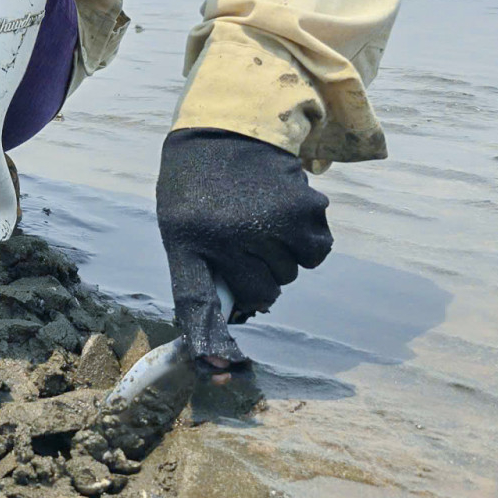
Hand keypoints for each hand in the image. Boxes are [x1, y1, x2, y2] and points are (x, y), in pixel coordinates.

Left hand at [157, 128, 331, 368]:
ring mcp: (268, 222)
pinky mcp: (303, 209)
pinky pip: (316, 253)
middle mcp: (227, 233)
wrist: (226, 128)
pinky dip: (306, 242)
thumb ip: (201, 271)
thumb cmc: (199, 188)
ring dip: (281, 258)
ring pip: (290, 275)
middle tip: (244, 245)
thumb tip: (231, 326)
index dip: (206, 338)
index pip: (194, 298)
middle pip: (260, 293)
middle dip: (256, 279)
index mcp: (185, 237)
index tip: (215, 369)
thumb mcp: (181, 224)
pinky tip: (284, 215)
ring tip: (260, 222)